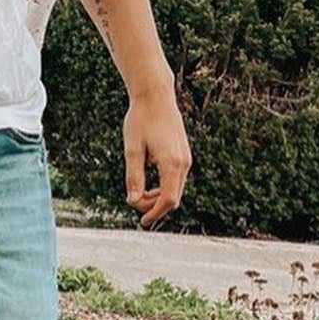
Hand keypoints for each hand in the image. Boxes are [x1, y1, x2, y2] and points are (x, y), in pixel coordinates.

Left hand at [124, 89, 191, 228]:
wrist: (156, 96)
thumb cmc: (140, 120)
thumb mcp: (132, 149)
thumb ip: (134, 176)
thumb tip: (133, 201)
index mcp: (171, 163)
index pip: (167, 200)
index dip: (154, 213)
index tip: (142, 222)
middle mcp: (183, 163)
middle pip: (173, 199)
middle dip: (154, 207)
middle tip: (133, 203)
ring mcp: (186, 159)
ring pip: (175, 190)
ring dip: (158, 198)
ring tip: (138, 197)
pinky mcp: (183, 155)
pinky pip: (176, 181)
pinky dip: (164, 188)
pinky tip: (148, 187)